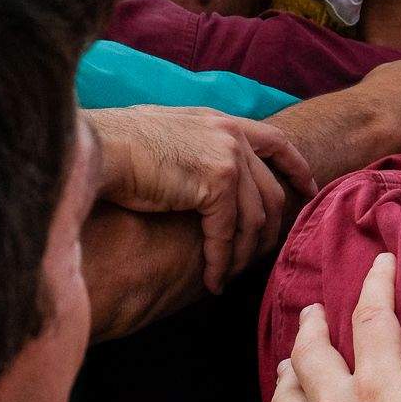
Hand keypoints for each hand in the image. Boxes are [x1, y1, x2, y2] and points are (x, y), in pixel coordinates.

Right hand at [89, 106, 315, 292]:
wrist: (93, 148)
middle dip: (269, 231)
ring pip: (253, 219)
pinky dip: (220, 261)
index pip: (276, 141)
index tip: (308, 189)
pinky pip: (227, 232)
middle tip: (259, 258)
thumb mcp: (166, 134)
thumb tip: (202, 173)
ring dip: (241, 254)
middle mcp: (231, 135)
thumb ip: (195, 147)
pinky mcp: (217, 183)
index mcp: (221, 121)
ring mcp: (228, 156)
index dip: (296, 167)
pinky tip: (212, 280)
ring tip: (228, 276)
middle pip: (270, 192)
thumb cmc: (115, 145)